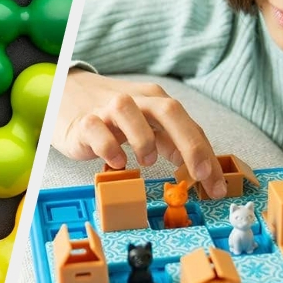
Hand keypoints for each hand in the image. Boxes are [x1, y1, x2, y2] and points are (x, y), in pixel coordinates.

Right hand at [56, 70, 225, 197]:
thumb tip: (197, 165)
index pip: (189, 125)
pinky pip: (96, 130)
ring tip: (146, 161)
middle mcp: (135, 99)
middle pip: (168, 110)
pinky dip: (109, 148)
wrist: (66, 96)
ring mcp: (107, 108)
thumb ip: (168, 140)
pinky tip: (116, 163)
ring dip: (143, 139)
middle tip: (199, 174)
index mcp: (156, 101)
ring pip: (128, 110)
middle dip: (189, 143)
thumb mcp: (145, 126)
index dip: (206, 154)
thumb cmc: (112, 118)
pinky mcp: (84, 121)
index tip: (216, 185)